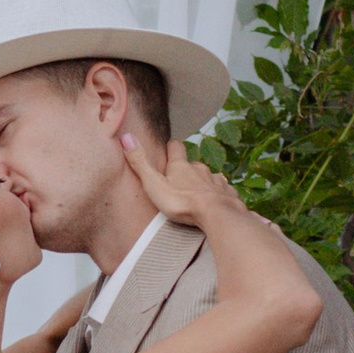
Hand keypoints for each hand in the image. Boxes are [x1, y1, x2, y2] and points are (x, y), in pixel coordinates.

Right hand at [122, 131, 252, 240]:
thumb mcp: (154, 185)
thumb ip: (140, 163)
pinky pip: (223, 189)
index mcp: (181, 166)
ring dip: (203, 182)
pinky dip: (219, 193)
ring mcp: (215, 180)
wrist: (217, 215)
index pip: (176, 147)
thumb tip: (126, 137)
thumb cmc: (182, 202)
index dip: (172, 147)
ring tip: (197, 194)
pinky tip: (217, 201)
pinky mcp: (227, 193)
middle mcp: (199, 169)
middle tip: (180, 180)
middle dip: (187, 169)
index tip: (169, 150)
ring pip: (208, 176)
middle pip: (193, 163)